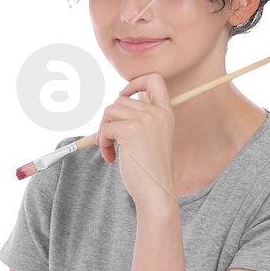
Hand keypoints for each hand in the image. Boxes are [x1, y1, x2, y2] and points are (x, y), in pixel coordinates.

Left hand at [97, 71, 176, 208]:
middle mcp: (158, 113)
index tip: (123, 96)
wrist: (156, 191)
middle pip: (121, 99)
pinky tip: (111, 158)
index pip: (154, 79)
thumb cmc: (150, 170)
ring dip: (104, 131)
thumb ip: (141, 119)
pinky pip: (106, 127)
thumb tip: (116, 104)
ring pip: (110, 111)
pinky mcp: (130, 130)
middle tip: (109, 140)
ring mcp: (145, 120)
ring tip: (110, 149)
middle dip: (109, 119)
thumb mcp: (151, 138)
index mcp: (166, 113)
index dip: (135, 82)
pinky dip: (103, 142)